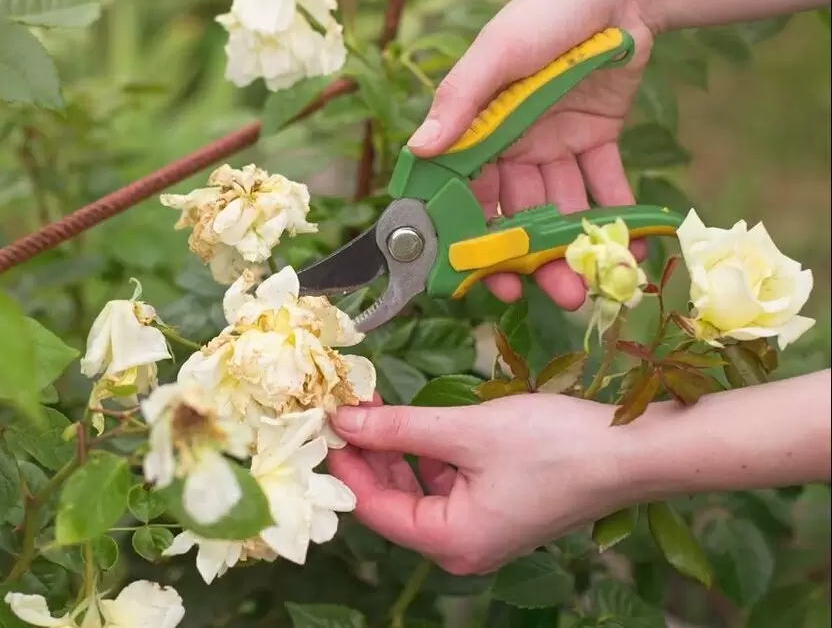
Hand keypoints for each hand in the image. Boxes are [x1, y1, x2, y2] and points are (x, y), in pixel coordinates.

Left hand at [326, 393, 633, 574]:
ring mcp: (481, 531)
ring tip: (376, 408)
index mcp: (451, 541)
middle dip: (369, 456)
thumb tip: (343, 421)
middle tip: (348, 409)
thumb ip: (398, 428)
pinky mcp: (496, 511)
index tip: (324, 424)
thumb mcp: (466, 430)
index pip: (373, 509)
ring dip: (396, 452)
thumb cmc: (556, 445)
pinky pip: (445, 486)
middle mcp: (462, 548)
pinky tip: (418, 425)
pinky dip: (428, 456)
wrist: (633, 452)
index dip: (344, 466)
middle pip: (392, 503)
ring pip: (417, 492)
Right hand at [409, 0, 653, 310]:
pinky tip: (630, 253)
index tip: (481, 279)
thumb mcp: (497, 54)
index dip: (470, 239)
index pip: (465, 196)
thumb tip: (418, 152)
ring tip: (589, 286)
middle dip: (528, 257)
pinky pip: (604, 188)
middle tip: (548, 295)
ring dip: (571, 249)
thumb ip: (459, 102)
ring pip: (557, 210)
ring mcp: (553, 146)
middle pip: (514, 214)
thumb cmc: (545, 13)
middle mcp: (510, 145)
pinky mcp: (596, 141)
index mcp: (477, 130)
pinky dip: (618, 220)